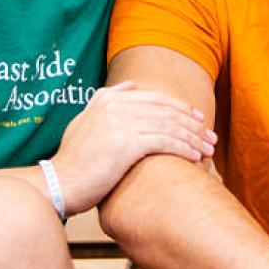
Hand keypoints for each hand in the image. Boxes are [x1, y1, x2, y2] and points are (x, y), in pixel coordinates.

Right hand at [51, 80, 216, 215]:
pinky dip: (184, 149)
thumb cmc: (73, 160)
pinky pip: (165, 142)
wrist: (58, 185)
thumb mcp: (84, 121)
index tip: (198, 119)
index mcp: (108, 98)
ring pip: (169, 126)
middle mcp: (116, 105)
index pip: (156, 99)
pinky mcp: (126, 143)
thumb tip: (131, 84)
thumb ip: (106, 99)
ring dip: (194, 138)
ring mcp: (121, 123)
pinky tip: (195, 158)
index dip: (181, 108)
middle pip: (167, 111)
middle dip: (193, 124)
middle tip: (210, 135)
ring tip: (208, 149)